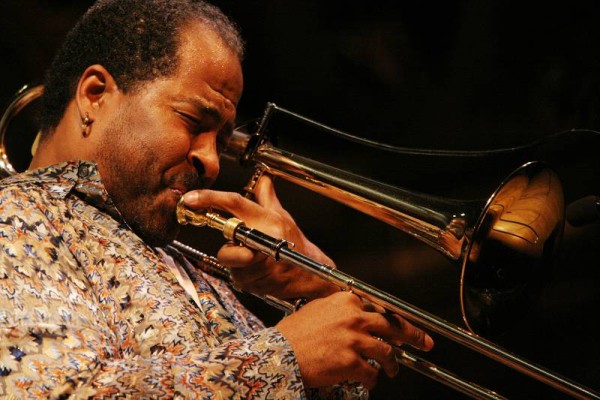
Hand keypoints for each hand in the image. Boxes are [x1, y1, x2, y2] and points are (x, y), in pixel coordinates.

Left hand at [181, 175, 337, 299]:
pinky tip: (260, 272)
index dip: (210, 198)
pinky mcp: (252, 283)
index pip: (234, 203)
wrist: (310, 276)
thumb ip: (267, 198)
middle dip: (231, 248)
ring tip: (257, 261)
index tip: (190, 198)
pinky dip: (244, 275)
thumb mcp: (283, 217)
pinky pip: (236, 277)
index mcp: (266, 221)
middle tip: (245, 249)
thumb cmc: (296, 245)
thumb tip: (263, 179)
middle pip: (226, 244)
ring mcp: (256, 266)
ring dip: (238, 263)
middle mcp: (261, 242)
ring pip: (229, 262)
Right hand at [275, 291, 433, 388]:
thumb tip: (362, 315)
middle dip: (412, 335)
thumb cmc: (295, 333)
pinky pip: (371, 374)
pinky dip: (372, 379)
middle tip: (425, 342)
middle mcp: (354, 318)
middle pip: (393, 326)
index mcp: (346, 302)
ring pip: (387, 353)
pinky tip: (368, 380)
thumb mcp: (319, 309)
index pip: (380, 308)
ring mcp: (354, 340)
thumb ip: (342, 309)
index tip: (405, 325)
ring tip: (392, 369)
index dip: (396, 319)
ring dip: (392, 364)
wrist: (279, 353)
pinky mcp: (351, 363)